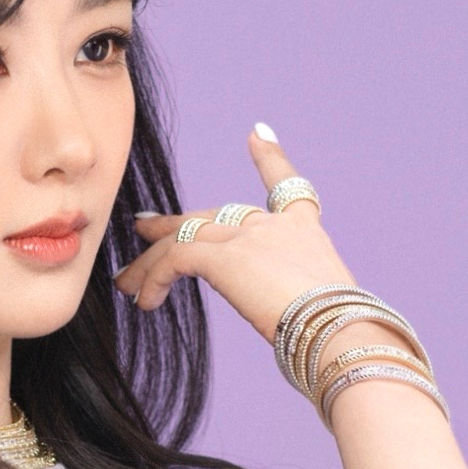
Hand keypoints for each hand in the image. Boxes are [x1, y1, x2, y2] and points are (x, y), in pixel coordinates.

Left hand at [116, 126, 359, 343]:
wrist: (340, 332)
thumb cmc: (342, 334)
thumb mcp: (325, 308)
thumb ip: (300, 302)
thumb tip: (295, 328)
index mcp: (305, 234)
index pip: (288, 187)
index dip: (272, 158)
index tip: (258, 134)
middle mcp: (275, 226)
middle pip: (214, 217)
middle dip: (175, 224)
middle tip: (145, 228)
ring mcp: (248, 236)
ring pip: (183, 237)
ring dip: (149, 263)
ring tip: (125, 283)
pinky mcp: (223, 255)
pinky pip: (174, 260)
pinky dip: (153, 279)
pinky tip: (145, 302)